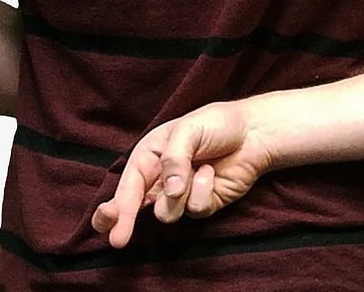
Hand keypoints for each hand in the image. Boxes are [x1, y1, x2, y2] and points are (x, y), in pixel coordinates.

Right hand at [91, 101, 273, 247]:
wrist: (253, 132)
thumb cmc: (217, 124)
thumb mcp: (189, 129)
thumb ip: (174, 158)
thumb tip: (171, 191)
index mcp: (148, 156)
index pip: (127, 186)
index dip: (115, 207)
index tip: (109, 219)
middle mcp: (159, 179)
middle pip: (131, 210)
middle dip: (123, 222)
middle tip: (118, 239)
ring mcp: (180, 195)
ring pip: (167, 214)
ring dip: (182, 193)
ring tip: (200, 166)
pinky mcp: (201, 205)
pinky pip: (195, 210)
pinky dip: (204, 190)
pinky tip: (211, 173)